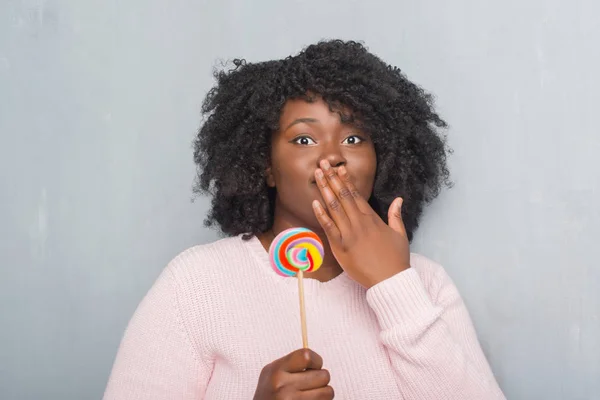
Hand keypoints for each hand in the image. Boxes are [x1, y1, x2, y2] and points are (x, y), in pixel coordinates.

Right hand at [253, 348, 333, 399]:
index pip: (306, 356)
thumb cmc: (268, 395)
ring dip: (323, 393)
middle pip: (323, 375)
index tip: (314, 366)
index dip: (316, 361)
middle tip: (311, 384)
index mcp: (275, 370)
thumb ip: (291, 364)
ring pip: (328, 392)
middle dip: (320, 380)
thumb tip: (316, 359)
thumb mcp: (271, 374)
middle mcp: (282, 386)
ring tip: (310, 394)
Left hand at [312, 160, 410, 287]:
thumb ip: (396, 215)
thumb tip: (399, 199)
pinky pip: (329, 227)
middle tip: (322, 163)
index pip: (356, 194)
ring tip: (317, 175)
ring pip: (334, 207)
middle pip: (343, 196)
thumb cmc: (396, 259)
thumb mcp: (400, 234)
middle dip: (332, 178)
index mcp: (372, 219)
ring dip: (325, 189)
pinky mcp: (341, 247)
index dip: (346, 180)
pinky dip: (321, 214)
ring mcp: (349, 234)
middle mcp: (359, 223)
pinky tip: (314, 202)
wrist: (391, 281)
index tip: (339, 168)